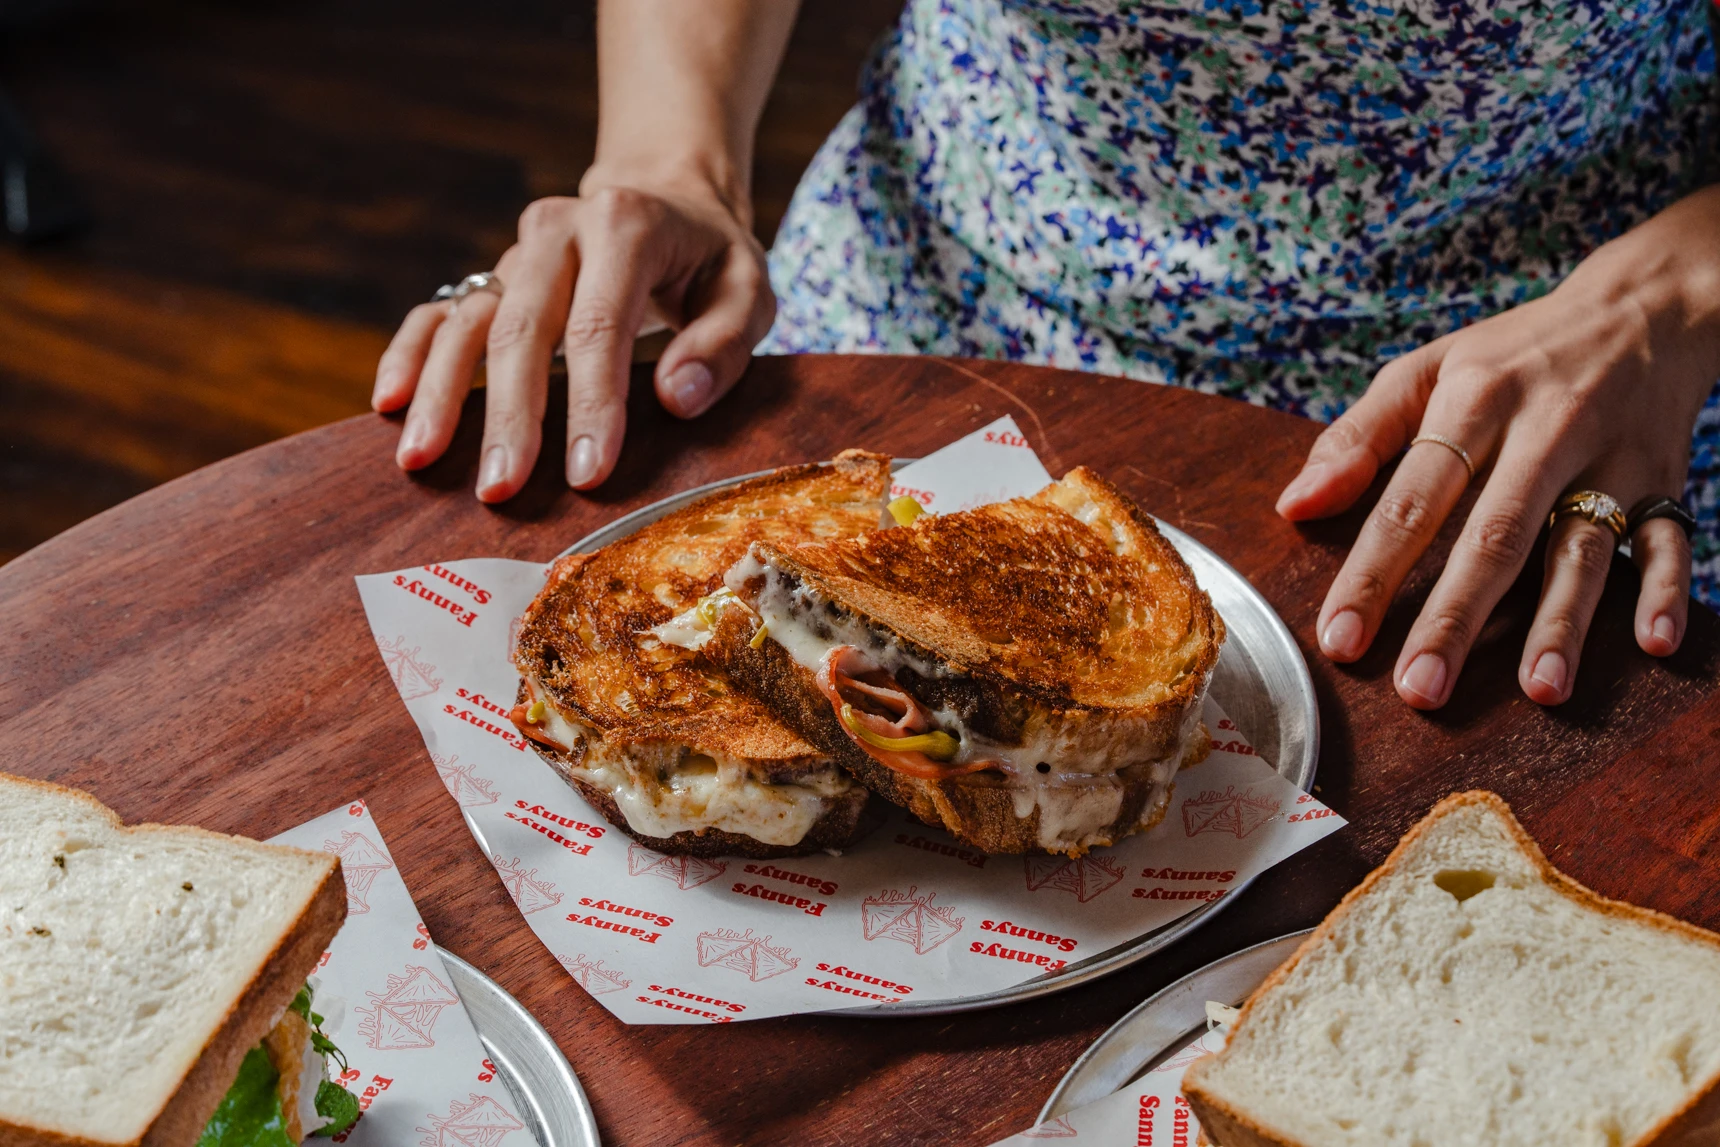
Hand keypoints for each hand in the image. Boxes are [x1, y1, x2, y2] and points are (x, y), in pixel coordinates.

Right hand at [372, 174, 774, 498]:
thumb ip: (723, 342)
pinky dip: (410, 355)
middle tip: (501, 488)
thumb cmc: (712, 260)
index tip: (587, 475)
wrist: (668, 199)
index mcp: (624, 224)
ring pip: (468, 322)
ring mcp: (517, 253)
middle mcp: (558, 230)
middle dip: (510, 415)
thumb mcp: (748, 288)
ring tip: (421, 461)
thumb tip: (676, 399)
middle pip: (522, 329)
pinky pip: (439, 313)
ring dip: (442, 394)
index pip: (599, 327)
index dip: (591, 404)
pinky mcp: (494, 275)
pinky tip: (389, 404)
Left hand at [1277, 188, 1719, 708]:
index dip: (1374, 571)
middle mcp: (1546, 429)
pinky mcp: (1665, 479)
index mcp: (1475, 399)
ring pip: (1583, 547)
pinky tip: (1652, 645)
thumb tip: (1293, 507)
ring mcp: (1612, 458)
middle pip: (1496, 535)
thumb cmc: (1512, 355)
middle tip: (1420, 690)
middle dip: (1456, 617)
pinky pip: (1671, 539)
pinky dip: (1667, 591)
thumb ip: (1356, 438)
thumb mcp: (1427, 370)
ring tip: (1539, 689)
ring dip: (1561, 621)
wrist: (1645, 309)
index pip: (1413, 498)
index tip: (1342, 639)